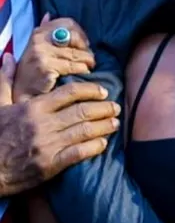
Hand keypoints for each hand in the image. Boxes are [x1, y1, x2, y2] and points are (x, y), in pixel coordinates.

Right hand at [0, 54, 119, 195]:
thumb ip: (6, 81)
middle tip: (116, 107)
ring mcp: (49, 145)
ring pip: (85, 131)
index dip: (91, 90)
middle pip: (83, 111)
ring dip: (104, 126)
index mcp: (34, 107)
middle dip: (104, 108)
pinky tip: (104, 143)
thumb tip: (9, 57)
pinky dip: (94, 147)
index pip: (71, 92)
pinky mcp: (51, 165)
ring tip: (116, 123)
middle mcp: (44, 124)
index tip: (103, 91)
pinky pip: (79, 153)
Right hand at [13, 14, 94, 100]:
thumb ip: (45, 32)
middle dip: (86, 49)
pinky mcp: (46, 67)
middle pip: (76, 38)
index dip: (81, 34)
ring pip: (78, 53)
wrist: (22, 94)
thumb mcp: (36, 49)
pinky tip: (83, 75)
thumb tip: (49, 15)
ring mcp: (41, 53)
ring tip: (87, 68)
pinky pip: (76, 66)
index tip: (84, 45)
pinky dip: (84, 70)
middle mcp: (39, 40)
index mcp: (39, 33)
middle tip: (89, 59)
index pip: (69, 23)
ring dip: (88, 62)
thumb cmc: (34, 72)